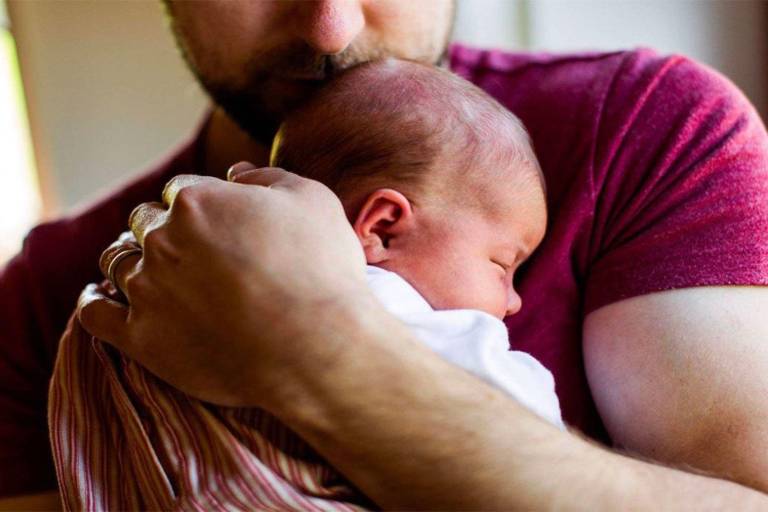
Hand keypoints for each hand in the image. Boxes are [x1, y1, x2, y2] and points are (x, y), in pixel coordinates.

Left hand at [78, 162, 368, 406]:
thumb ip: (266, 177)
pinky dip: (95, 300)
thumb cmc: (322, 271)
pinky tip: (102, 297)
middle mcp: (163, 240)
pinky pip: (95, 312)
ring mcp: (148, 290)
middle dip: (164, 229)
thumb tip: (234, 172)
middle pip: (145, 222)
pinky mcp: (141, 338)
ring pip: (117, 261)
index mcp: (199, 201)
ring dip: (131, 259)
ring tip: (149, 270)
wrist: (316, 349)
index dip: (201, 203)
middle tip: (191, 250)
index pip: (181, 190)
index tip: (219, 223)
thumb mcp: (312, 200)